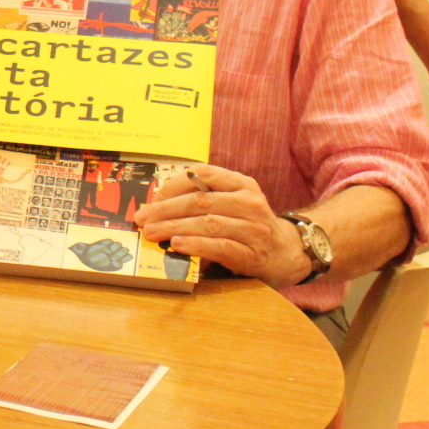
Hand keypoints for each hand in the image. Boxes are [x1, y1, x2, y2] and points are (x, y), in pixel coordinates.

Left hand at [135, 164, 310, 288]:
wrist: (286, 254)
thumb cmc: (248, 227)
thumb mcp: (232, 204)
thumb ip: (204, 199)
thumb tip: (156, 206)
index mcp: (242, 184)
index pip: (204, 173)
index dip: (175, 183)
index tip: (153, 196)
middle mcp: (250, 202)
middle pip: (201, 200)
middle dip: (166, 209)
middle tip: (142, 218)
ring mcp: (254, 228)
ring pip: (209, 223)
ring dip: (175, 227)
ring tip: (152, 232)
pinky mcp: (254, 254)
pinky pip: (221, 247)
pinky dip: (196, 245)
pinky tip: (177, 244)